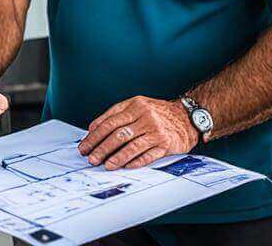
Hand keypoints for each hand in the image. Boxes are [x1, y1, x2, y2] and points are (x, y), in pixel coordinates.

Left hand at [77, 96, 198, 169]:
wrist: (187, 117)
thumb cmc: (157, 112)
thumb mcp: (137, 106)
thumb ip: (117, 115)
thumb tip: (93, 130)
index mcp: (134, 105)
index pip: (109, 121)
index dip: (95, 135)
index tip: (85, 145)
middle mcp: (145, 116)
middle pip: (118, 134)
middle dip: (101, 148)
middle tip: (91, 158)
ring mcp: (156, 130)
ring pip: (131, 145)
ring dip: (116, 157)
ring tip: (105, 165)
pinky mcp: (165, 144)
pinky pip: (147, 155)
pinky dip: (134, 162)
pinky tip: (125, 166)